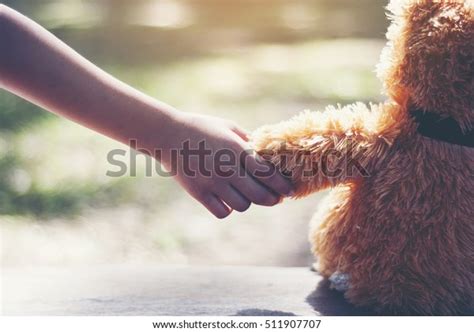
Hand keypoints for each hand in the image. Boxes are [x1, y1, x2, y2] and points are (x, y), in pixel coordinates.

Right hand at [159, 113, 292, 218]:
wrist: (167, 135)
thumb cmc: (201, 127)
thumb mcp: (228, 127)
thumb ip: (248, 141)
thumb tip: (266, 152)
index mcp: (237, 150)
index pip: (268, 173)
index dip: (282, 185)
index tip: (290, 190)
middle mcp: (227, 169)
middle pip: (260, 195)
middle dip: (273, 199)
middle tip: (276, 198)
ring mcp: (212, 183)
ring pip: (243, 205)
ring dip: (248, 202)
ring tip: (248, 195)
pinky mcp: (199, 193)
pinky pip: (222, 212)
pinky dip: (228, 209)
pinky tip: (227, 200)